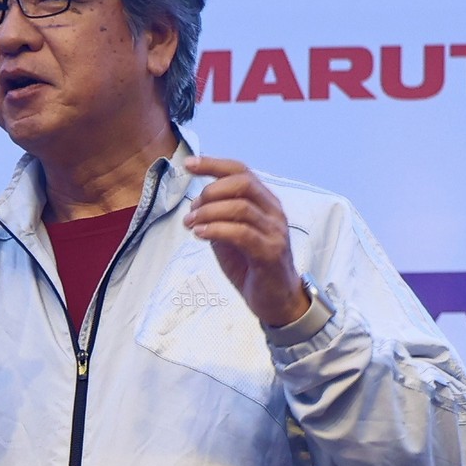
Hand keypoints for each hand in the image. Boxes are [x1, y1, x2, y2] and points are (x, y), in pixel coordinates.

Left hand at [181, 156, 312, 329]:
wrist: (277, 300)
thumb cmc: (253, 267)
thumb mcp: (230, 238)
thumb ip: (219, 219)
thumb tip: (197, 206)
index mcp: (265, 203)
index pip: (241, 172)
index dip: (214, 164)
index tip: (189, 164)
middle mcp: (274, 212)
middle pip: (243, 183)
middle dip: (210, 191)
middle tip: (192, 209)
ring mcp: (275, 232)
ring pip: (241, 207)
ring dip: (209, 212)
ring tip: (191, 224)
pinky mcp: (270, 253)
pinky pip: (242, 233)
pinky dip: (216, 229)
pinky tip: (201, 234)